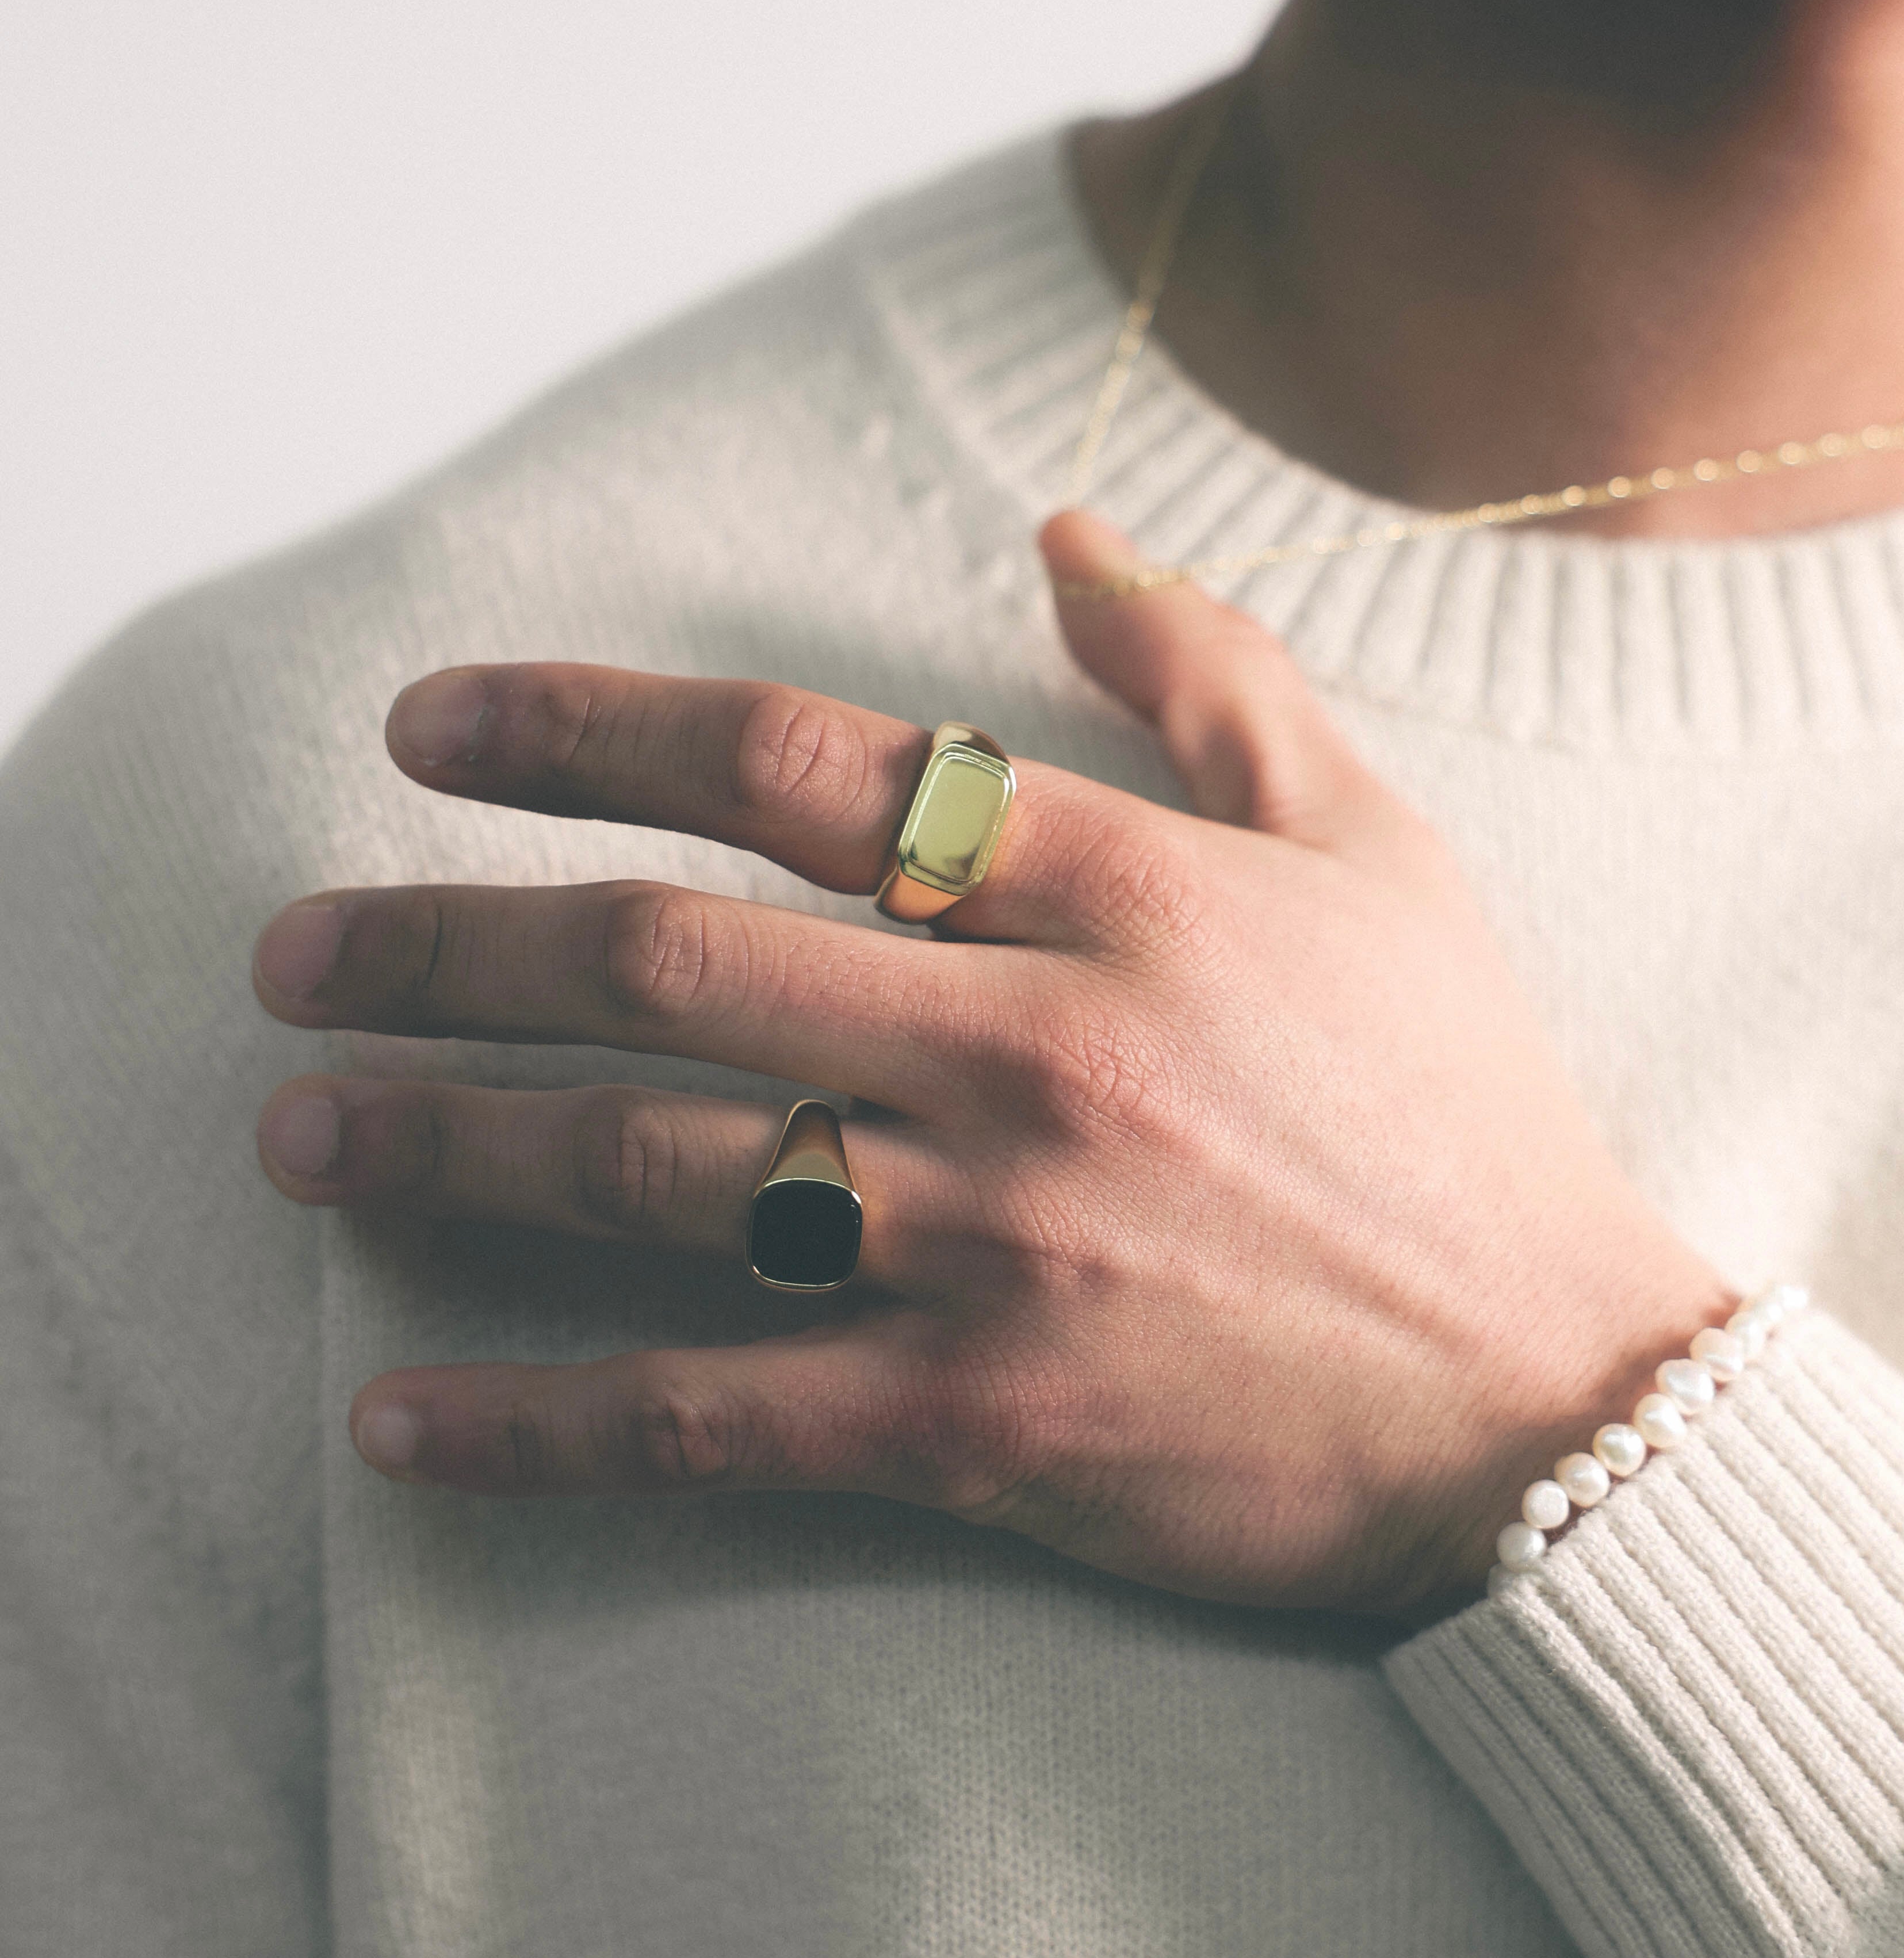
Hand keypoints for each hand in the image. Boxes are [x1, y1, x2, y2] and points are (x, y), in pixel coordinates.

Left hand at [252, 512, 1729, 1616]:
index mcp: (1118, 892)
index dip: (588, 727)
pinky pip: (711, 1421)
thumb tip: (1064, 530)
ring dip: (452, 1145)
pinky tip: (401, 1420)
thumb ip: (1215, 672)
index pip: (796, 764)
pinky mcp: (982, 1427)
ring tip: (303, 1127)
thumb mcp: (1373, 849)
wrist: (1556, 1402)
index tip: (434, 728)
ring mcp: (997, 1245)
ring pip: (654, 1173)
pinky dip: (541, 1423)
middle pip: (669, 960)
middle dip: (447, 942)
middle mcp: (1030, 1050)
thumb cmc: (1462, 1106)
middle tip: (292, 946)